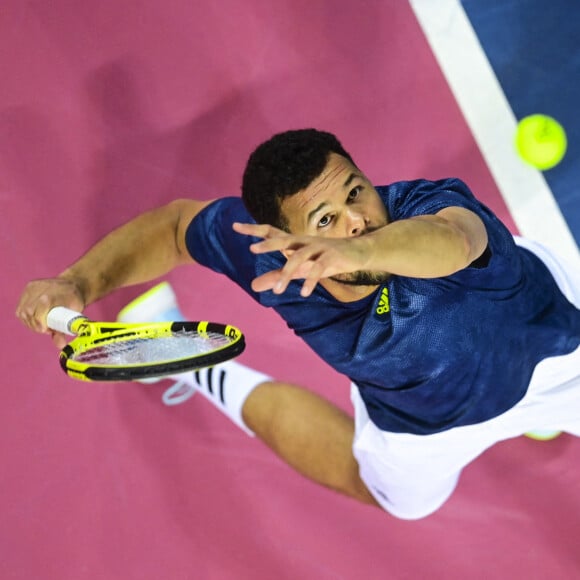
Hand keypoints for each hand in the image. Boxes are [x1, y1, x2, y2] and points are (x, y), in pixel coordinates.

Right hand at [16, 277, 85, 347]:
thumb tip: (60, 345)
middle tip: (46, 329)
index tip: (45, 330)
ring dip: (30, 322)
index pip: (40, 308)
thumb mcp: (74, 314)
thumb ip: (64, 330)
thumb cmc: (75, 301)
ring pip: (22, 311)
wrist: (74, 284)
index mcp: (53, 294)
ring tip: (42, 324)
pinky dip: (26, 316)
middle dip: (35, 325)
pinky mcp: (28, 288)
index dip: (40, 321)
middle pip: (28, 312)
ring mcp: (33, 287)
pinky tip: (36, 319)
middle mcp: (41, 288)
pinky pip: (21, 307)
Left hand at [233, 222, 368, 296]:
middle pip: (283, 240)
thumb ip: (276, 276)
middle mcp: (303, 242)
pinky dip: (310, 280)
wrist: (357, 253)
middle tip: (252, 249)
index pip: (270, 232)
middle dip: (268, 244)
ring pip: (299, 258)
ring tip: (277, 292)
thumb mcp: (299, 270)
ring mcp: (318, 248)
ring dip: (287, 274)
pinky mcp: (331, 257)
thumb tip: (253, 286)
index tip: (234, 225)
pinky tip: (303, 292)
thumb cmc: (325, 259)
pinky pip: (318, 268)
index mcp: (294, 242)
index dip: (252, 229)